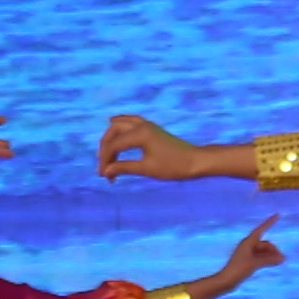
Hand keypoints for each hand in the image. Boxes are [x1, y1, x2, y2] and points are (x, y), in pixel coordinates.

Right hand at [97, 112, 218, 181]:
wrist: (195, 161)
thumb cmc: (173, 166)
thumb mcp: (147, 168)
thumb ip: (124, 168)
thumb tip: (106, 171)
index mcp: (140, 134)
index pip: (114, 145)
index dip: (105, 160)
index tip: (103, 176)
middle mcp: (141, 125)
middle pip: (114, 131)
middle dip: (106, 148)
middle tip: (104, 166)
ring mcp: (147, 125)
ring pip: (121, 124)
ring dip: (111, 137)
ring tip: (106, 153)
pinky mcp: (151, 128)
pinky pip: (130, 121)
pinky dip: (120, 126)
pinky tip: (114, 128)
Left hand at [212, 223, 288, 286]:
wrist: (227, 280)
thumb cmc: (239, 269)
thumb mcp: (255, 263)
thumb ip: (269, 260)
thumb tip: (283, 258)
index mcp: (248, 242)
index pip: (261, 229)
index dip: (269, 222)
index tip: (277, 215)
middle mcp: (248, 245)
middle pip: (265, 243)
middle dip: (273, 249)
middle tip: (282, 259)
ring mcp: (247, 253)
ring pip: (263, 251)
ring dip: (271, 255)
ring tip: (280, 262)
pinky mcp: (247, 261)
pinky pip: (260, 257)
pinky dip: (267, 259)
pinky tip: (273, 263)